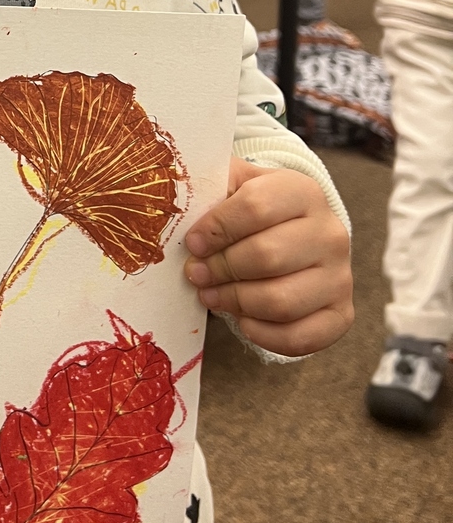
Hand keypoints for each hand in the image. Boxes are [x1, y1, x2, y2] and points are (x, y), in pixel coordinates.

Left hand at [183, 159, 352, 356]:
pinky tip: (243, 320)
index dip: (216, 228)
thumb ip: (211, 188)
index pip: (255, 206)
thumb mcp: (235, 185)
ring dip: (236, 302)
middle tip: (196, 273)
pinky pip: (300, 337)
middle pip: (267, 256)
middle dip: (221, 268)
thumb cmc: (253, 211)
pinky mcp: (341, 314)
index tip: (192, 243)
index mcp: (302, 192)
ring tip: (211, 295)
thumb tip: (181, 208)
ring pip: (281, 301)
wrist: (295, 233)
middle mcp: (330, 232)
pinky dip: (263, 334)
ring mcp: (341, 276)